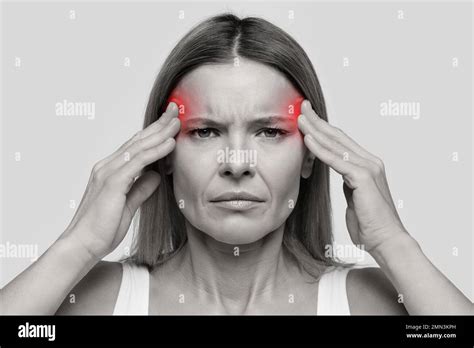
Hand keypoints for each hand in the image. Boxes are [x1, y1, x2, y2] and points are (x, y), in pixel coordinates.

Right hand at [60, 102, 180, 259]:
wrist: (82, 246)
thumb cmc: (102, 229)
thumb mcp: (128, 205)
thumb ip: (141, 189)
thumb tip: (156, 176)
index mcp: (110, 171)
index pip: (136, 147)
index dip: (154, 133)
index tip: (170, 122)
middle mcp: (108, 167)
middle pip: (138, 140)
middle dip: (159, 124)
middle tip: (176, 109)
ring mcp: (108, 172)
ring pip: (139, 147)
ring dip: (160, 133)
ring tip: (177, 121)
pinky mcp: (112, 183)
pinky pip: (138, 162)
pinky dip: (155, 151)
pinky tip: (169, 143)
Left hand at [297, 99, 407, 253]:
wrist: (386, 241)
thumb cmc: (370, 223)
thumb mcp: (354, 197)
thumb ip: (348, 182)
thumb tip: (339, 175)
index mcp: (367, 165)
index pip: (341, 141)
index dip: (323, 127)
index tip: (308, 117)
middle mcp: (369, 162)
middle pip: (338, 136)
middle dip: (318, 121)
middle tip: (301, 106)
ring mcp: (368, 168)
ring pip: (336, 144)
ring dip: (316, 130)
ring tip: (300, 118)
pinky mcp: (363, 178)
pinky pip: (337, 160)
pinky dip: (320, 149)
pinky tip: (308, 139)